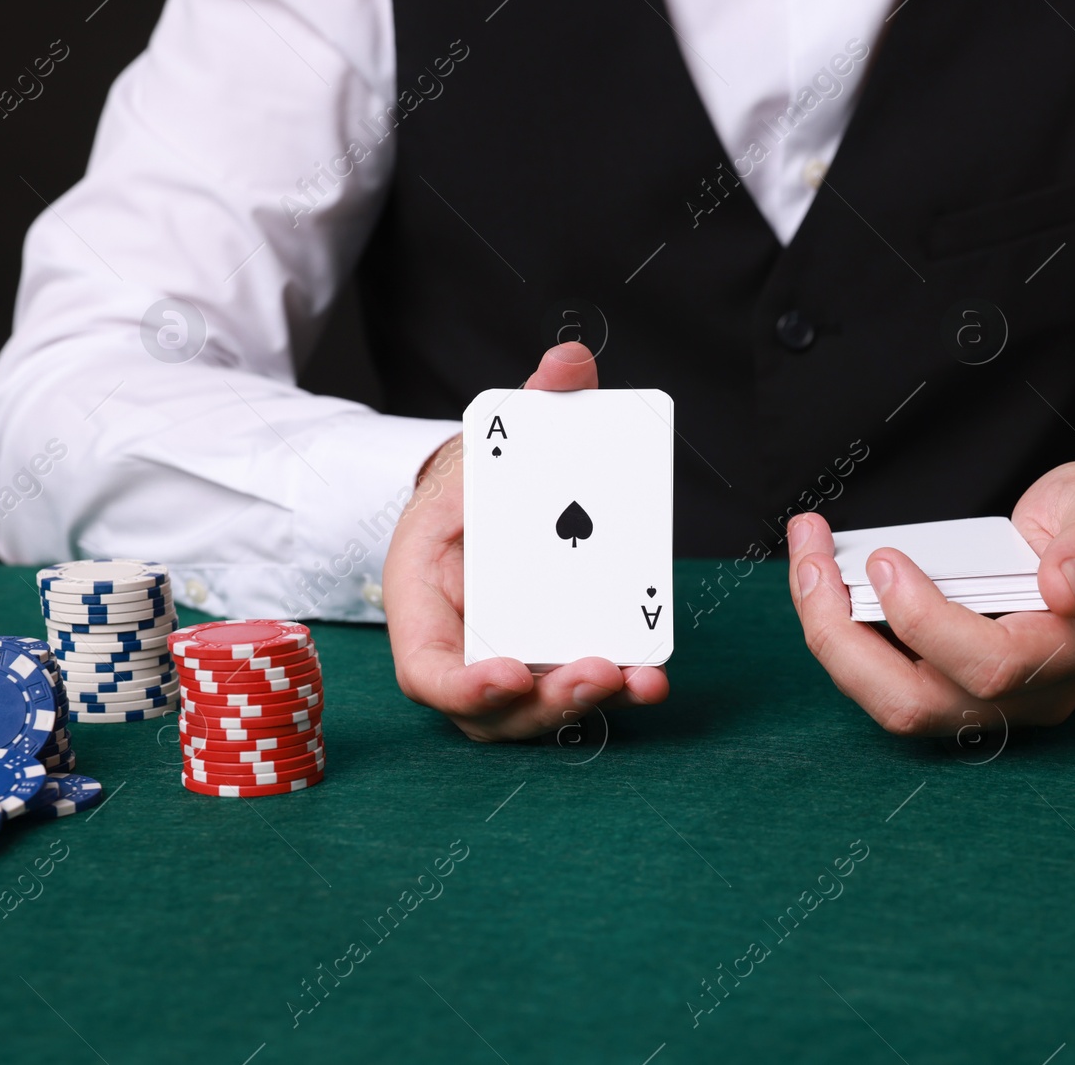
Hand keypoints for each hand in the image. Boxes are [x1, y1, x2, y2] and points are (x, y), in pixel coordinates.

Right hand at [382, 342, 669, 740]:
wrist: (489, 496)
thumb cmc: (478, 478)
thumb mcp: (492, 440)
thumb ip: (533, 407)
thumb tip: (570, 361)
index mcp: (422, 595)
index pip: (425, 668)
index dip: (464, 684)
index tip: (512, 674)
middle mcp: (460, 643)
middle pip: (490, 708)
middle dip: (545, 703)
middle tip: (599, 672)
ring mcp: (504, 660)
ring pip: (535, 713)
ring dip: (585, 707)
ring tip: (638, 681)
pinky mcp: (549, 660)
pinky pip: (573, 689)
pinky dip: (613, 691)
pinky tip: (652, 676)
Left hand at [787, 461, 1074, 735]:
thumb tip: (1062, 583)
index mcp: (1070, 654)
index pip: (990, 665)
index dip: (926, 622)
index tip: (885, 559)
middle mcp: (1023, 696)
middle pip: (917, 704)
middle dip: (845, 636)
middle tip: (812, 562)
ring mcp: (983, 702)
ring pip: (889, 703)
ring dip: (831, 637)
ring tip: (808, 563)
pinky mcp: (949, 689)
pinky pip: (883, 682)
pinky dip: (843, 636)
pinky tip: (821, 580)